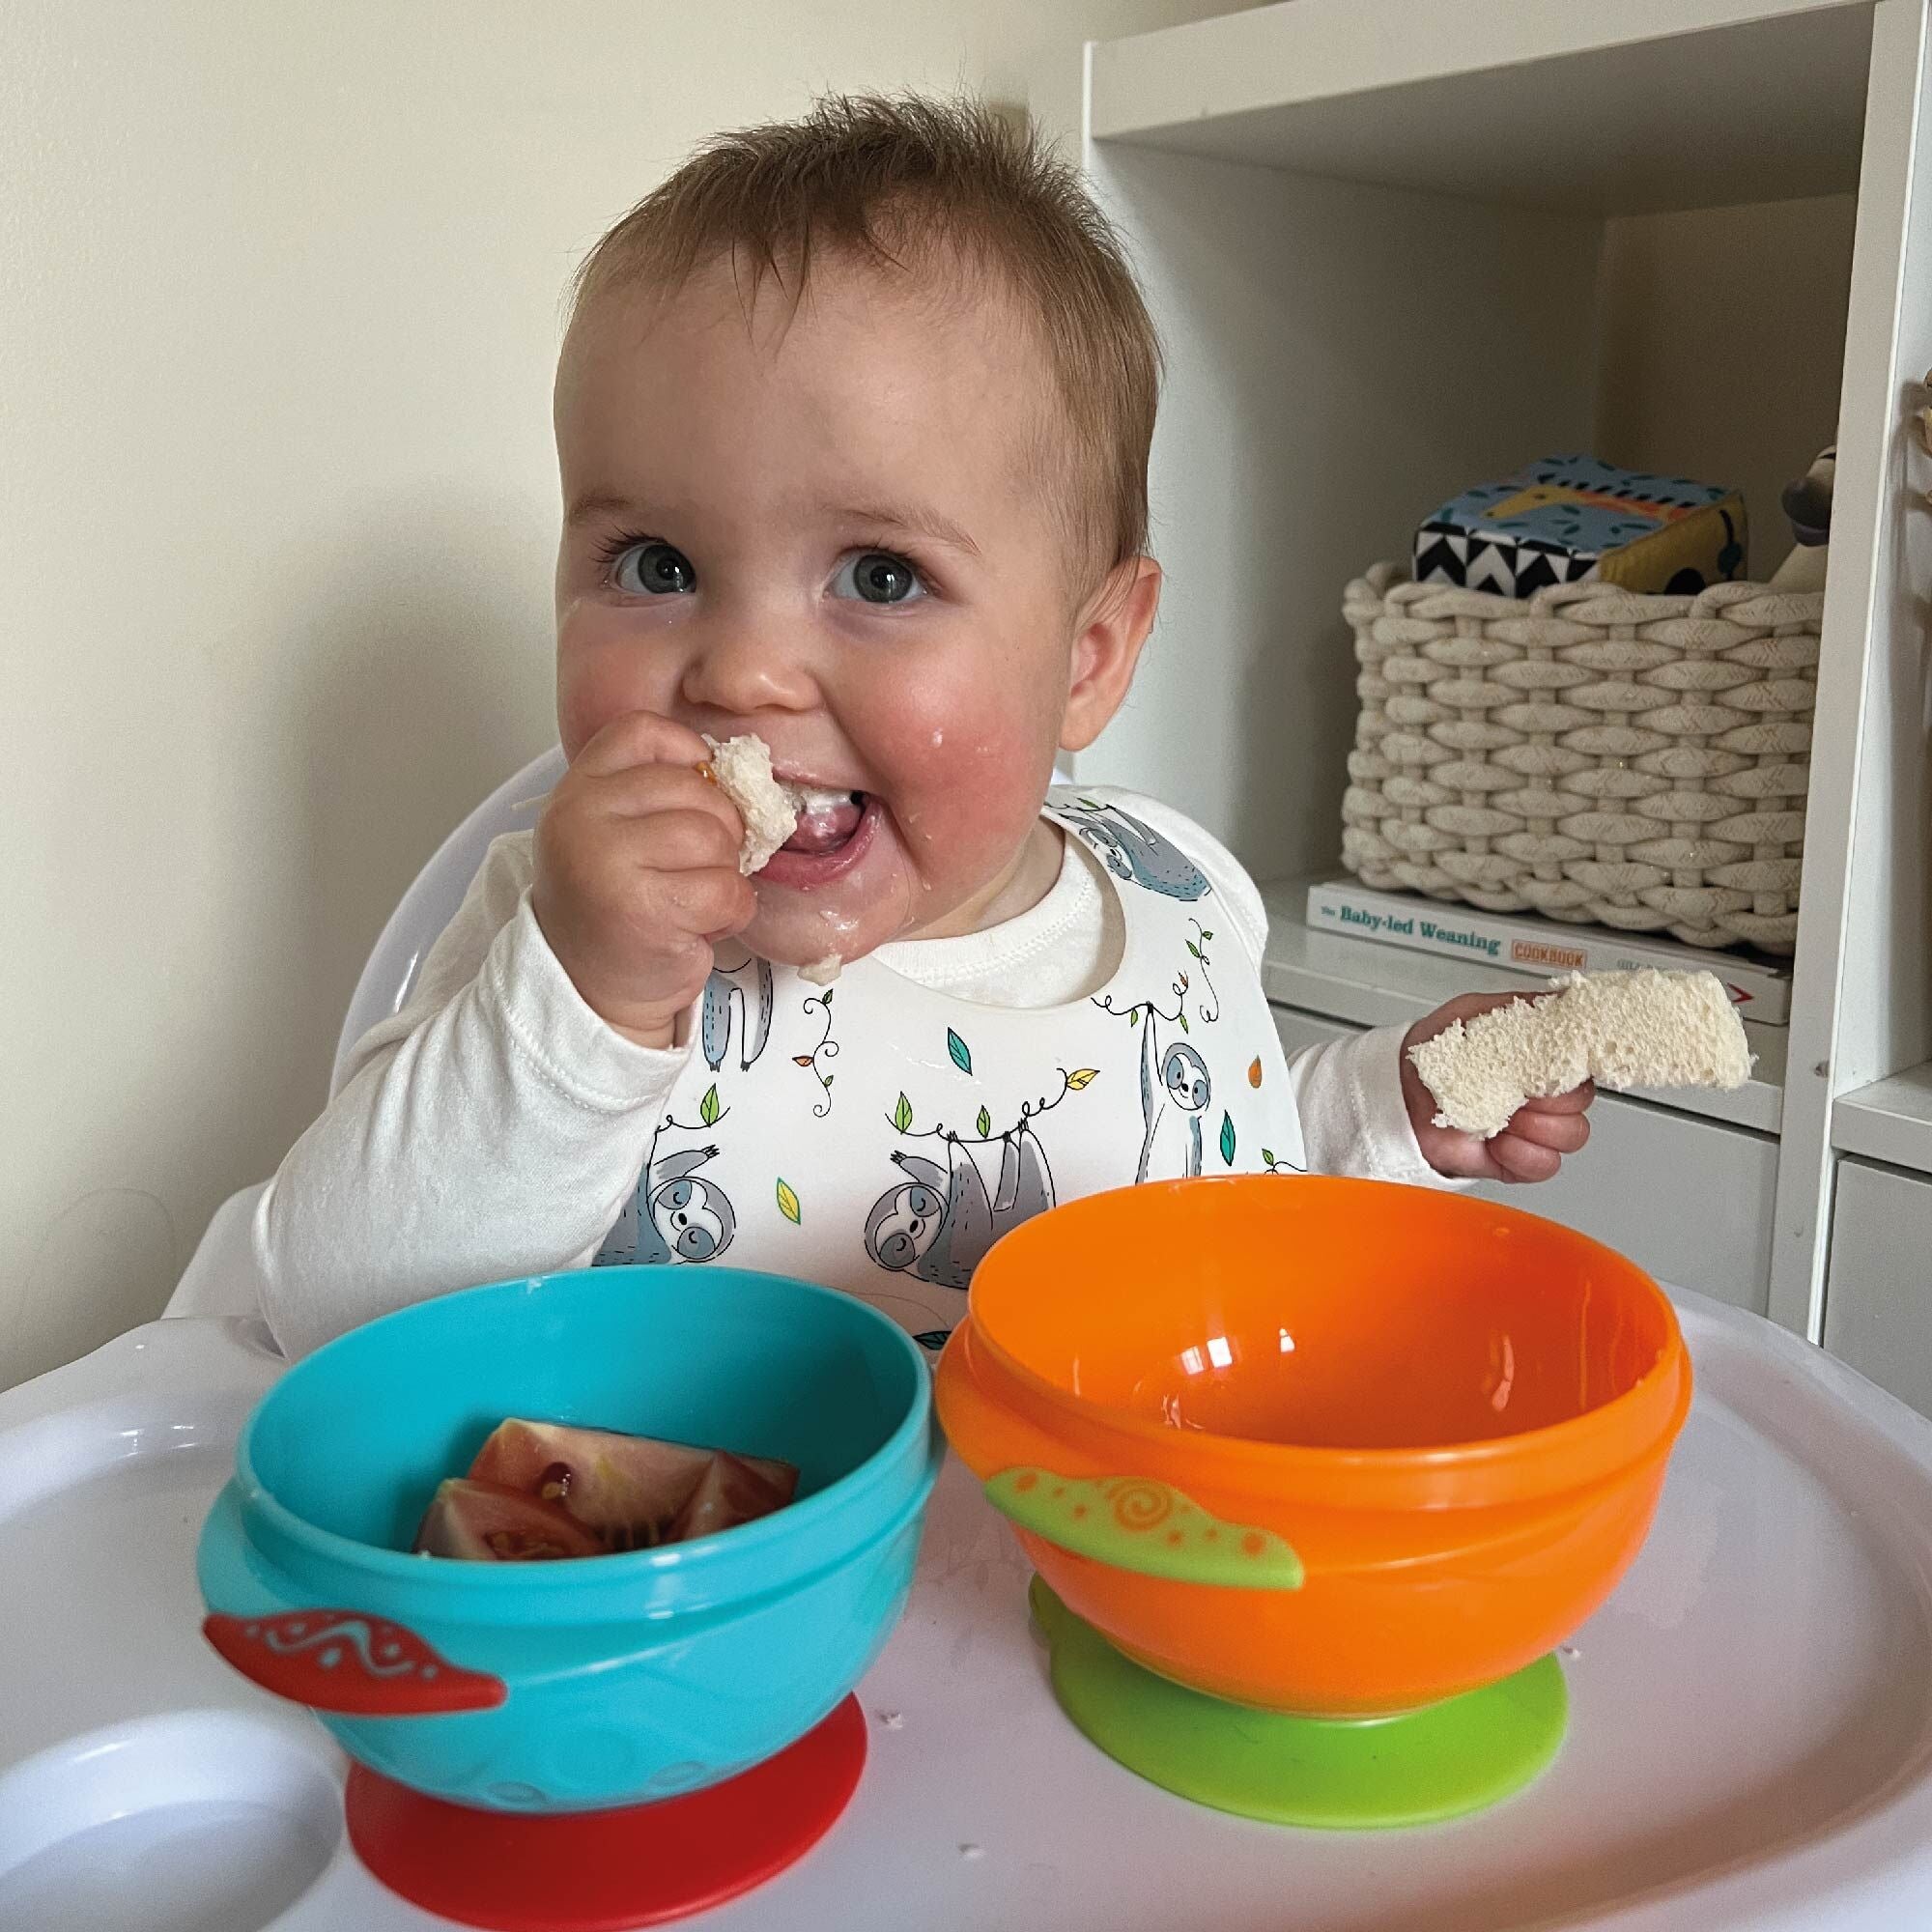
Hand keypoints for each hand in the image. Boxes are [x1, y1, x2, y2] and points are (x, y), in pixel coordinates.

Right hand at [531, 712, 754, 1049]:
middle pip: (698, 790)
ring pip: (716, 840)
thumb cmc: (613, 906)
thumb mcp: (612, 831)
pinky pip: (727, 890)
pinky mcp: (645, 911)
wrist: (585, 989)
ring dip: (724, 876)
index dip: (690, 757)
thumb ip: (657, 792)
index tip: (695, 798)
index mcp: (577, 788)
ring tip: (692, 900)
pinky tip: (699, 925)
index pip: (647, 732)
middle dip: (719, 833)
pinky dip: (731, 912)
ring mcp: (609, 862)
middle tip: (695, 869)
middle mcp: (583, 817)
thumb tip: (739, 775)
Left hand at [1401, 993, 1594, 1183]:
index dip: (1577, 1063)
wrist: (1401, 1092)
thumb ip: (1521, 1006)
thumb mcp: (1475, 1013)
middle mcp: (1542, 1093)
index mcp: (1540, 1057)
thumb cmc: (1437, 1052)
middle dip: (1551, 1096)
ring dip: (1538, 1125)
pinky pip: (1545, 1164)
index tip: (1559, 1062)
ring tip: (1503, 1115)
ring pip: (1572, 1134)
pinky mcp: (1519, 1159)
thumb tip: (1562, 999)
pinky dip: (1524, 1154)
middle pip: (1581, 1101)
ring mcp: (1533, 1128)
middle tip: (1516, 1088)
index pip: (1584, 1061)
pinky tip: (1499, 1141)